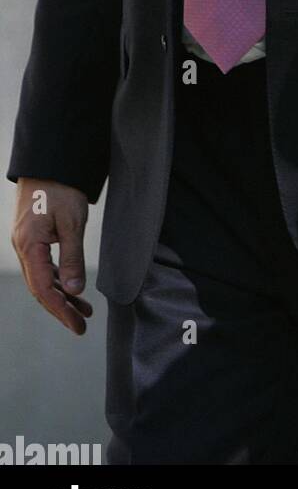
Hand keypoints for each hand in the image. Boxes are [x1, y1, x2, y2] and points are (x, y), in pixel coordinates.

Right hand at [10, 178, 92, 334]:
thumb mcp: (72, 223)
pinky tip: (72, 289)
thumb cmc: (61, 189)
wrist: (49, 163)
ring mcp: (26, 243)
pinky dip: (59, 279)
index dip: (60, 310)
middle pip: (40, 288)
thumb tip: (74, 291)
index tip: (77, 325)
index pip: (43, 289)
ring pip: (42, 278)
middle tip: (82, 325)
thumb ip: (72, 258)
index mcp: (29, 246)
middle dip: (60, 309)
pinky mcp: (33, 238)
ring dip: (62, 295)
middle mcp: (23, 248)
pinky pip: (44, 266)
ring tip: (84, 311)